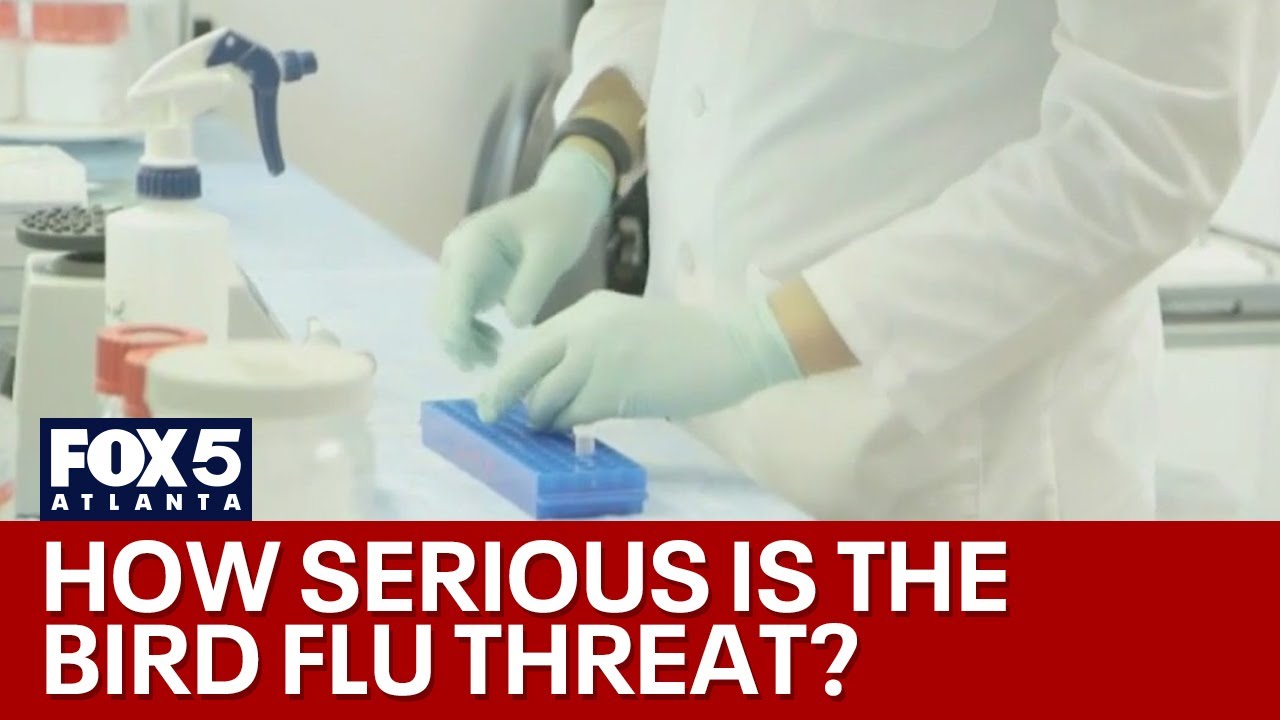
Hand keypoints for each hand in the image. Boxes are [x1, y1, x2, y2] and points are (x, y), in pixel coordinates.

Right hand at [431, 147, 613, 369]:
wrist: (561, 202)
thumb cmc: (559, 221)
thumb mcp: (553, 251)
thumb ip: (532, 285)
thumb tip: (514, 323)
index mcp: (473, 243)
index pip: (454, 293)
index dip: (457, 330)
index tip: (472, 359)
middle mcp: (457, 254)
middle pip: (442, 306)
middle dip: (457, 341)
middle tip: (486, 366)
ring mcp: (461, 266)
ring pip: (446, 312)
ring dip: (462, 340)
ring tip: (493, 358)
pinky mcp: (471, 277)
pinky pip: (460, 311)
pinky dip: (470, 331)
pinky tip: (493, 343)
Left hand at [476, 291, 803, 430]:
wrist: (732, 344)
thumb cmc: (685, 341)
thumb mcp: (627, 324)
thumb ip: (590, 342)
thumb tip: (553, 378)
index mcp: (588, 309)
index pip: (531, 340)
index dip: (510, 369)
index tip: (499, 389)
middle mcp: (585, 328)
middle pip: (522, 365)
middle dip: (501, 393)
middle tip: (490, 414)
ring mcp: (598, 358)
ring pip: (545, 396)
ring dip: (540, 416)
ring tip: (544, 425)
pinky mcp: (615, 389)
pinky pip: (573, 414)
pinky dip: (565, 425)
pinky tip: (569, 428)